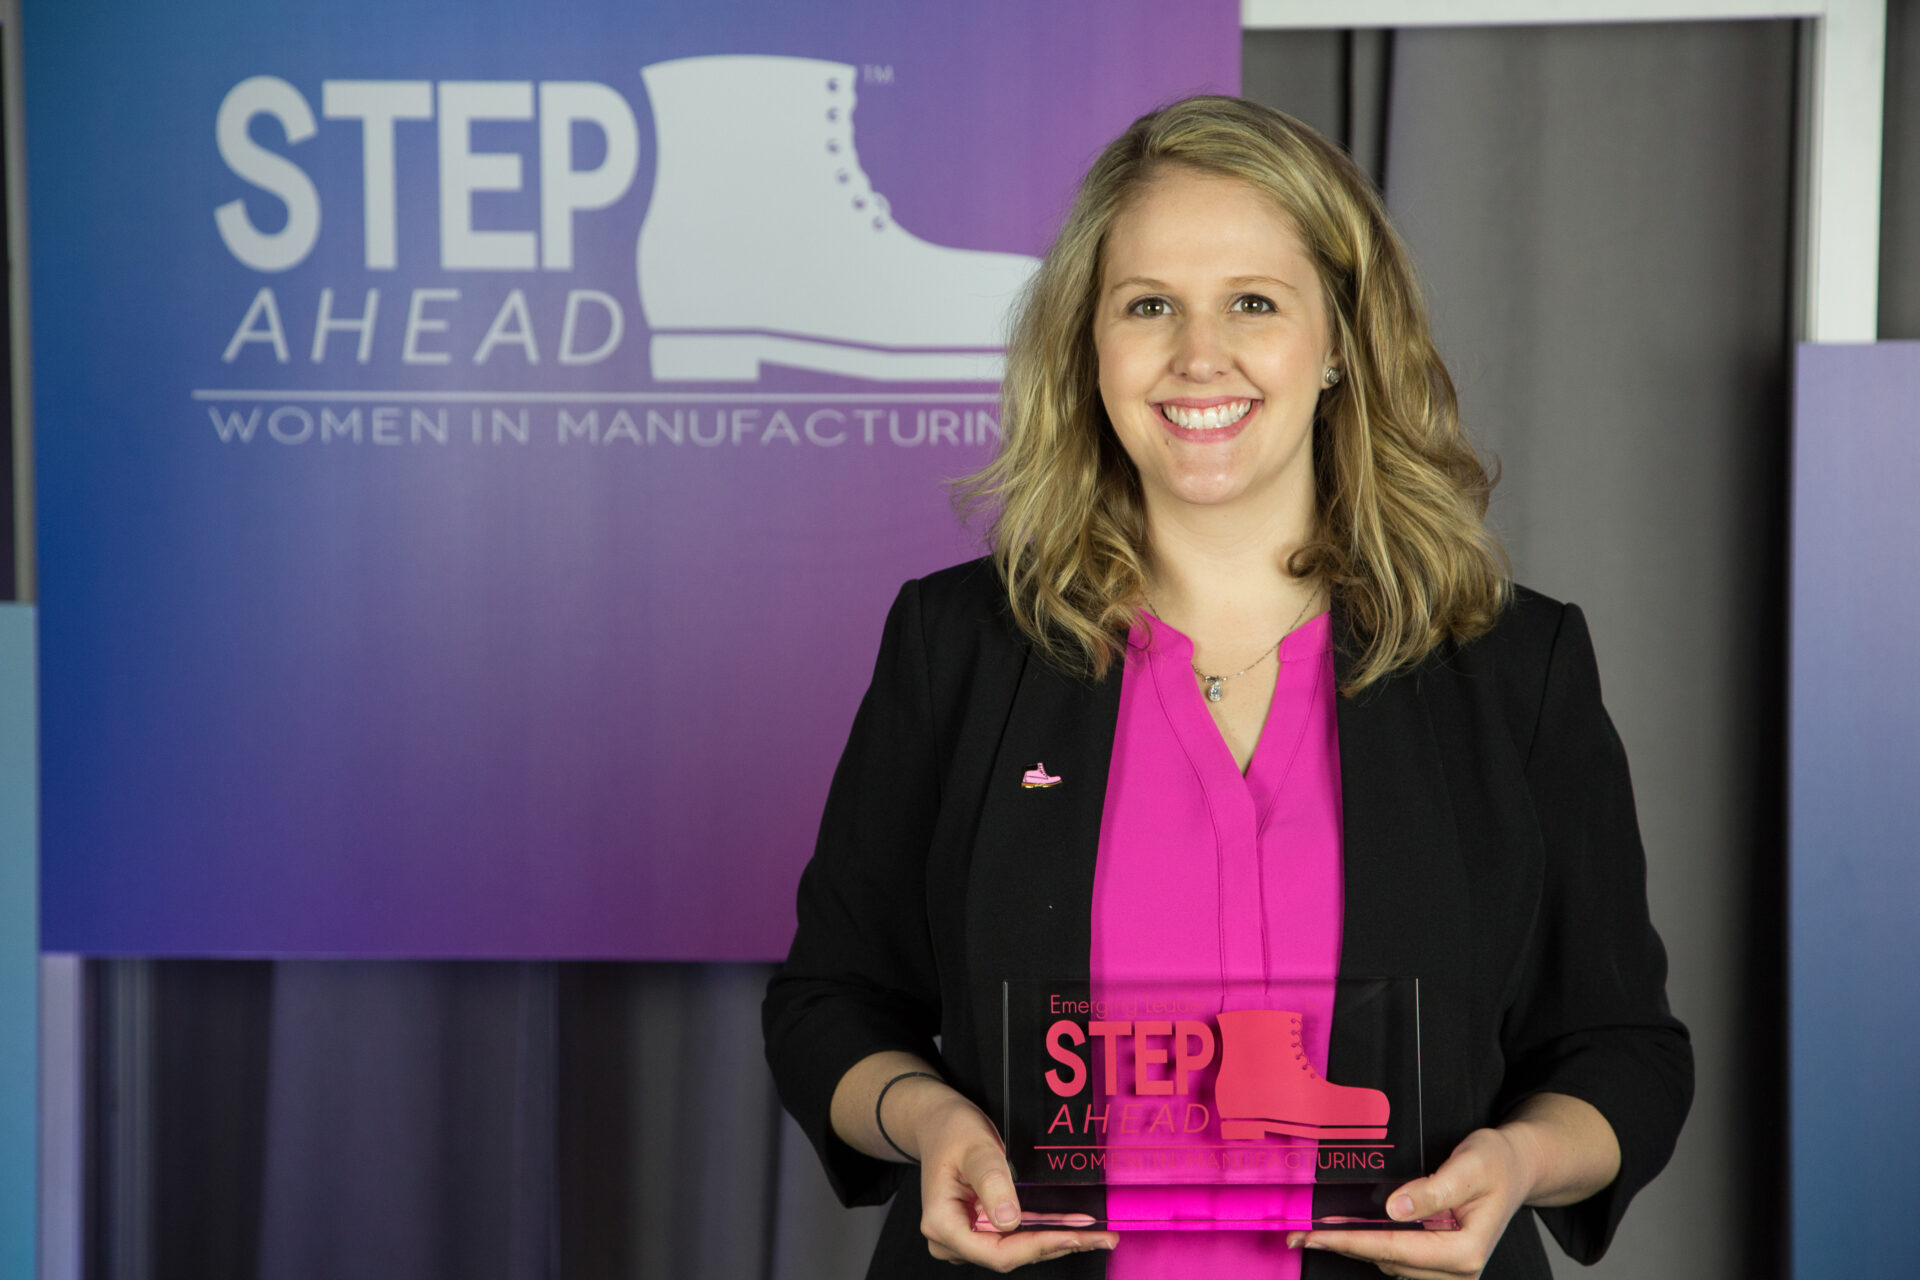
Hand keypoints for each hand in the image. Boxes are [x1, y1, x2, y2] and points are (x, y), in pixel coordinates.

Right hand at [912, 1089, 1118, 1270]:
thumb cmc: (953, 1132)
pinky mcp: (979, 1231)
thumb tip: (1009, 1221)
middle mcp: (951, 1239)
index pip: (996, 1252)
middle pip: (1010, 1255)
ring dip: (1056, 1240)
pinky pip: (1015, 1238)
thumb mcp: (975, 1149)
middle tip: (1101, 1236)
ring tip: (1096, 1234)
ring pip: (1016, 1250)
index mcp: (942, 1223)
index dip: (1038, 1247)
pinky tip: (1073, 1227)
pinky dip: (1044, 1231)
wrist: (940, 1124)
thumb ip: (992, 1182)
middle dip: (1057, 1245)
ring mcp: (965, 1238)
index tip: (1073, 1237)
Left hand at [1284, 1126, 1531, 1278]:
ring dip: (1354, 1248)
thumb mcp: (1469, 1165)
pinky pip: (1399, 1260)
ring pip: (1390, 1264)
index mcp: (1465, 1251)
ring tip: (1317, 1232)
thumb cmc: (1496, 1162)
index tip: (1316, 1234)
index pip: (1396, 1247)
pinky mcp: (1441, 1264)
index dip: (1351, 1241)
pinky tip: (1349, 1232)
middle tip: (1299, 1236)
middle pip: (1388, 1260)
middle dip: (1344, 1246)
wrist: (1516, 1168)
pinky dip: (1372, 1246)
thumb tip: (1395, 1209)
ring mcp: (1451, 1272)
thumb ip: (1434, 1189)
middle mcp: (1459, 1270)